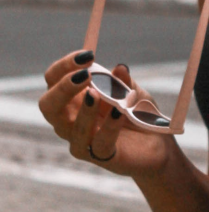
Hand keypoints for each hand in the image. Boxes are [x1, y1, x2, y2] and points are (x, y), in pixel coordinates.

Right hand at [39, 51, 175, 179]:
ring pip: (68, 128)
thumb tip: (119, 68)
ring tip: (96, 95)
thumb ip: (123, 82)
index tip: (87, 55)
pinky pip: (99, 142)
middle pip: (48, 105)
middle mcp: (71, 120)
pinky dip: (108, 126)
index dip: (64, 66)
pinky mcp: (101, 156)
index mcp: (73, 99)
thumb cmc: (136, 113)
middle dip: (62, 88)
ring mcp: (83, 140)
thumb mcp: (132, 91)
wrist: (157, 144)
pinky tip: (119, 113)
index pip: (53, 79)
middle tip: (84, 75)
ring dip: (83, 110)